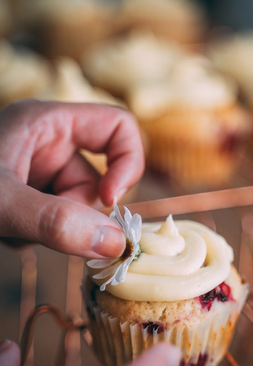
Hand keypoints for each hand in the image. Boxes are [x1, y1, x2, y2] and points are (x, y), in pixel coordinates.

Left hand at [0, 100, 144, 257]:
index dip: (127, 163)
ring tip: (12, 230)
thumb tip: (117, 243)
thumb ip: (56, 221)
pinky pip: (57, 221)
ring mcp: (38, 171)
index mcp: (47, 122)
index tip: (111, 200)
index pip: (117, 126)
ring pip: (77, 208)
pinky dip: (37, 236)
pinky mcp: (30, 197)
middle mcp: (47, 143)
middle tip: (39, 227)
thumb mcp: (2, 202)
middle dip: (76, 212)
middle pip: (97, 179)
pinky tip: (7, 233)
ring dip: (52, 229)